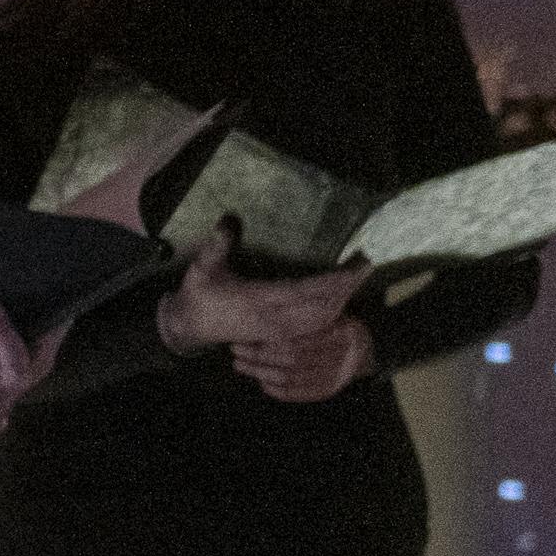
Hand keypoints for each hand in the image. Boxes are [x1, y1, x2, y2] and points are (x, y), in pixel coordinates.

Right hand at [154, 239, 364, 359]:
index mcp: (257, 299)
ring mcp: (277, 330)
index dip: (331, 281)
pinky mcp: (278, 335)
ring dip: (342, 299)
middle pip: (320, 306)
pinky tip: (342, 301)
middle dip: (346, 288)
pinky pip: (312, 327)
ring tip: (358, 278)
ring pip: (320, 318)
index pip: (302, 291)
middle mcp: (272, 317)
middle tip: (367, 265)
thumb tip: (229, 219)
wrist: (188, 328)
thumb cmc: (198, 294)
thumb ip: (217, 244)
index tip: (354, 268)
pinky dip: (331, 313)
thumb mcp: (201, 267)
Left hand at [234, 317, 376, 405]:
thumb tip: (269, 311)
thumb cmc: (339, 327)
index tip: (249, 334)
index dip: (270, 340)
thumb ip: (309, 315)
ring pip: (290, 378)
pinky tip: (260, 382)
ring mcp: (335, 376)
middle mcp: (340, 356)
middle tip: (236, 349)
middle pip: (290, 359)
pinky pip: (299, 393)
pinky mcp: (329, 390)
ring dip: (261, 373)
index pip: (298, 340)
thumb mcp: (331, 314)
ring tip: (240, 365)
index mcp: (342, 332)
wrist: (366, 351)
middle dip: (259, 356)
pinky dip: (277, 390)